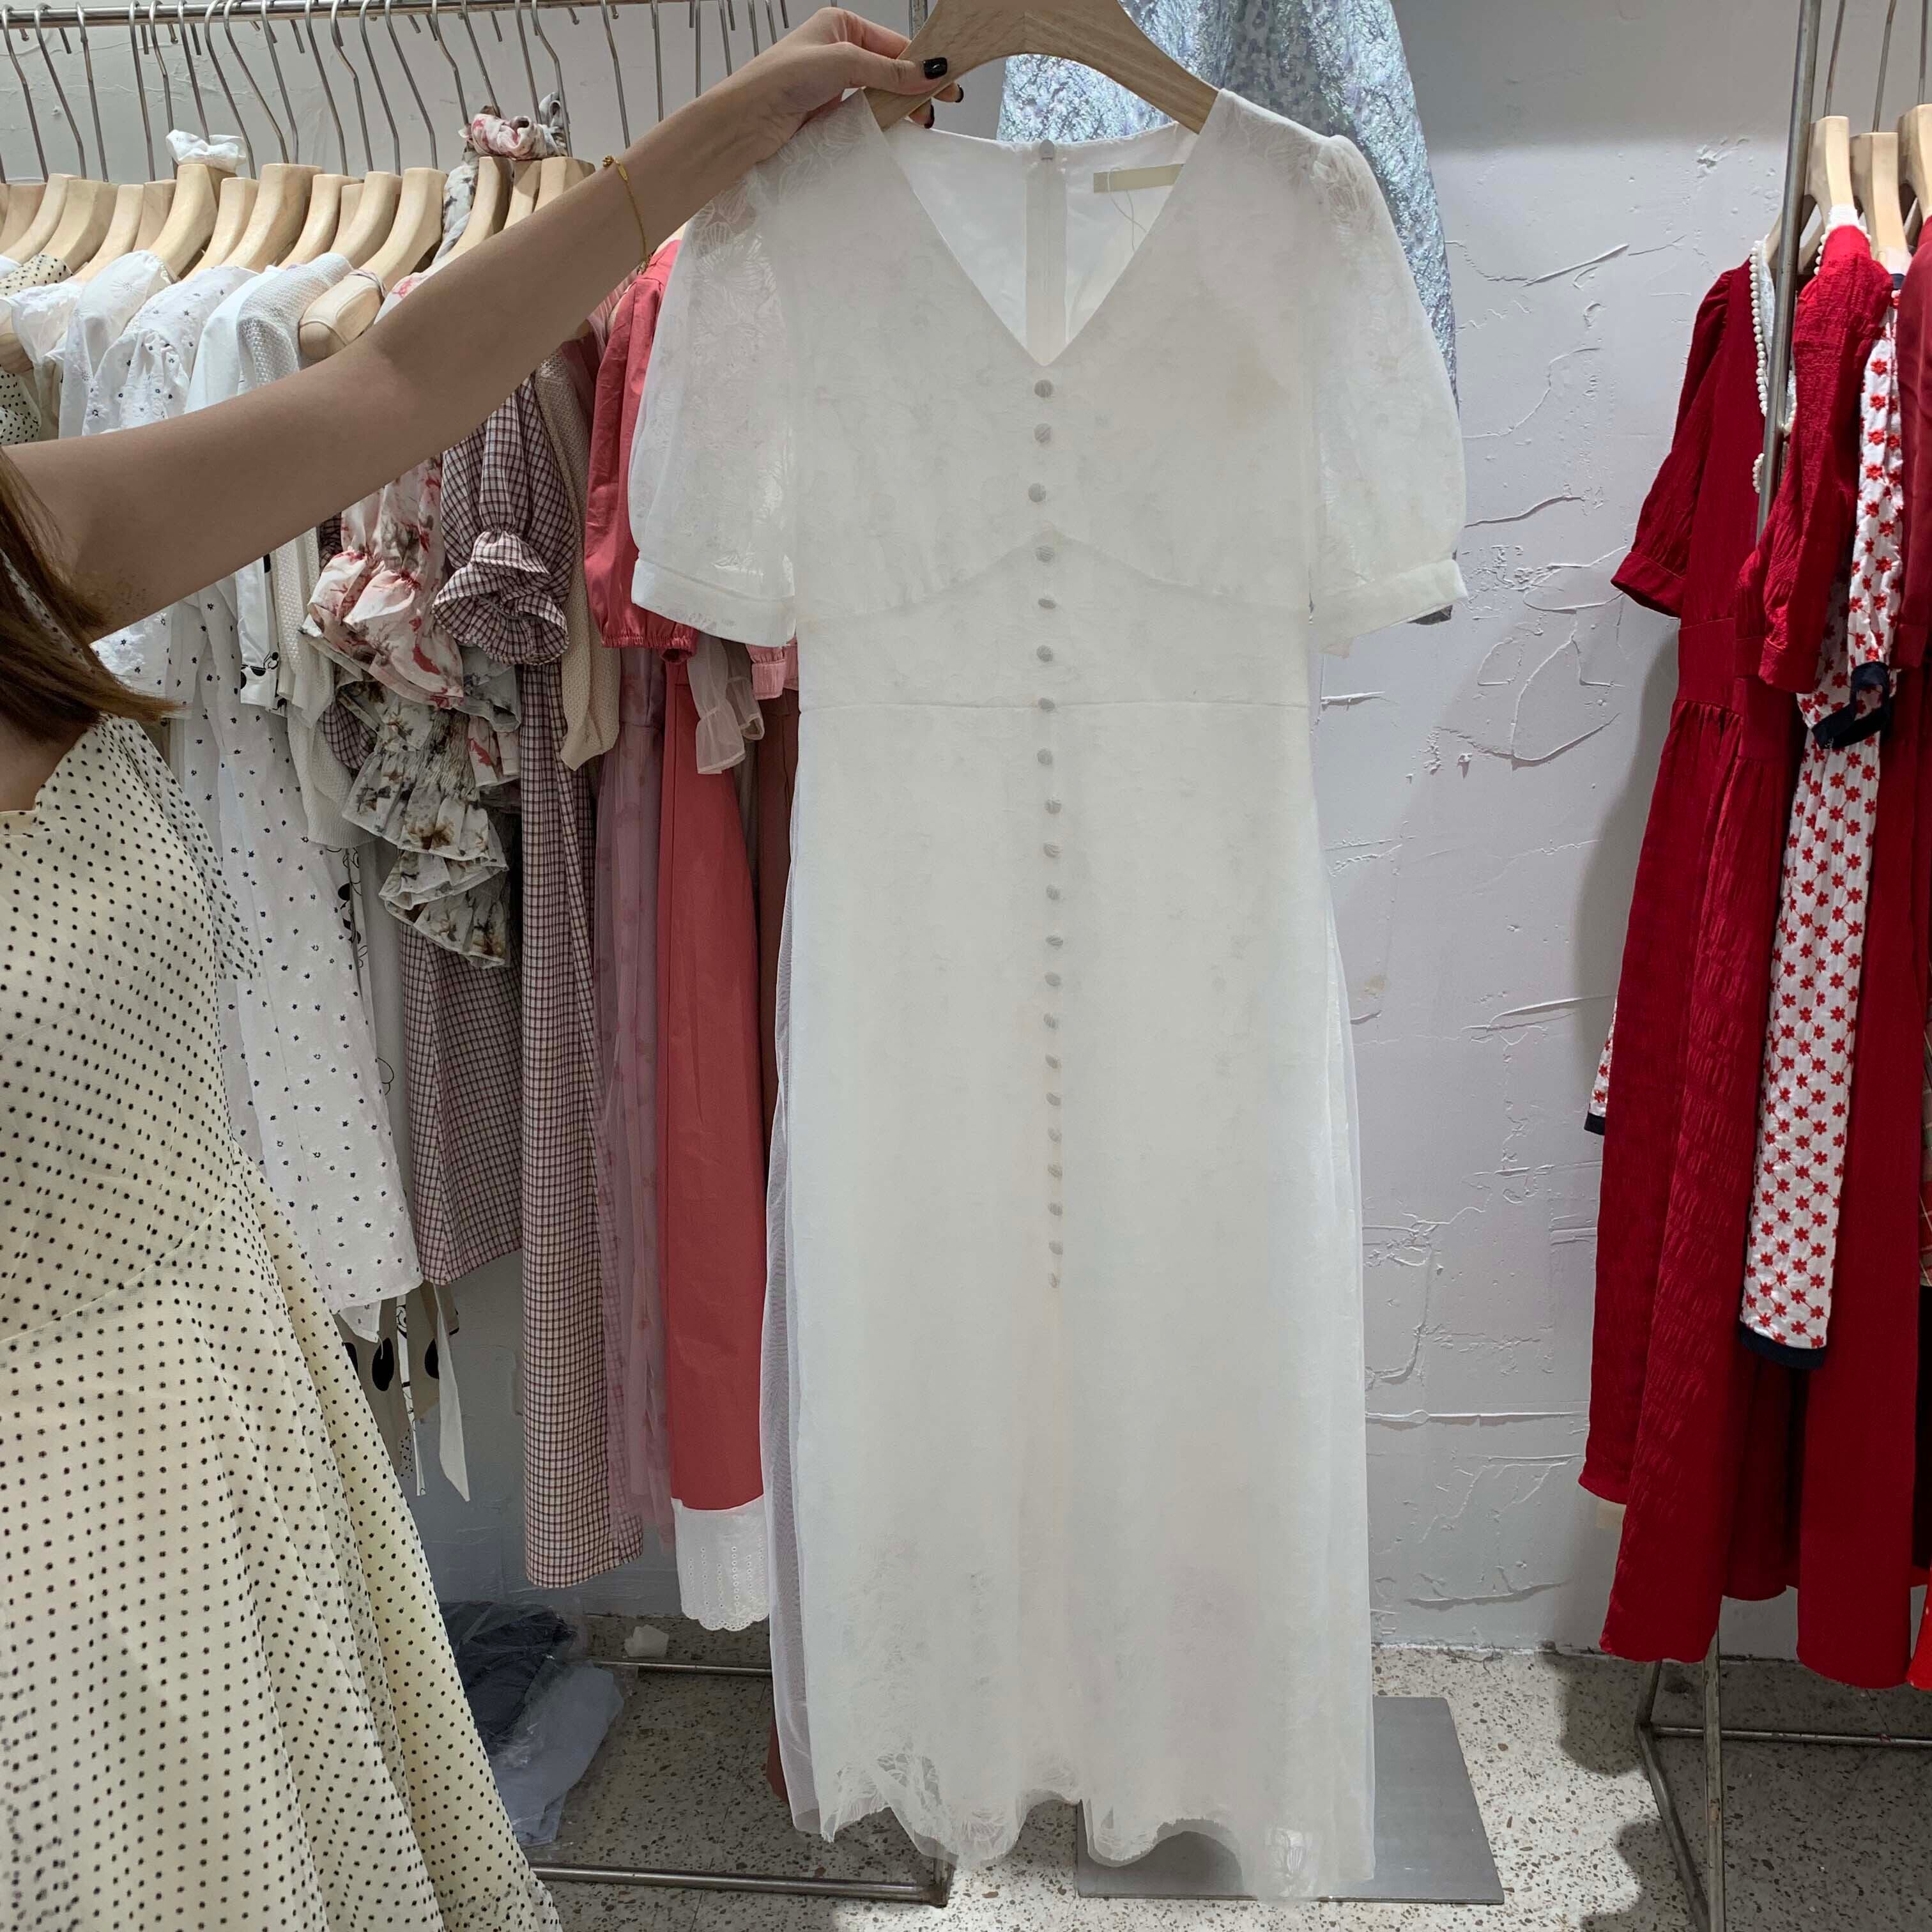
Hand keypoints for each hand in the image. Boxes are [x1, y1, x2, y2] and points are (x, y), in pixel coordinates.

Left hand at [709, 8, 964, 163]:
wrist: (748, 121)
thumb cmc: (782, 78)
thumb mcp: (842, 61)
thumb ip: (887, 69)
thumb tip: (929, 72)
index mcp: (840, 26)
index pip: (892, 43)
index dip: (922, 60)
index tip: (948, 77)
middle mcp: (838, 52)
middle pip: (890, 68)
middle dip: (916, 85)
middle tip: (942, 103)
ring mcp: (835, 85)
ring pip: (880, 93)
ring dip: (903, 106)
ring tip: (923, 121)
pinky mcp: (831, 114)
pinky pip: (867, 114)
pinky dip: (885, 121)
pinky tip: (900, 128)